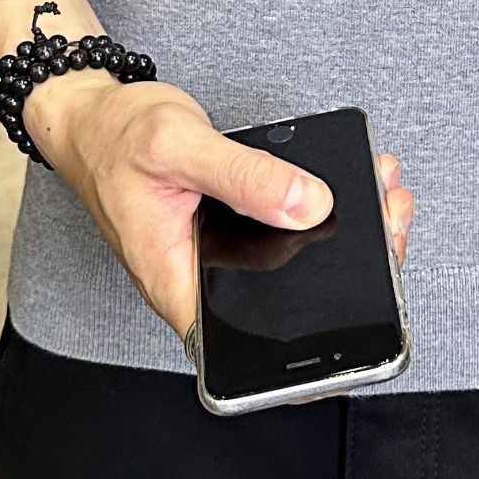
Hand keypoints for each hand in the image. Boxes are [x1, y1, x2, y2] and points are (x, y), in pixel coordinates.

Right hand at [26, 73, 414, 338]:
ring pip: (294, 266)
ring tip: (383, 193)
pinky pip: (287, 231)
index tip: (364, 333)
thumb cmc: (115, 137)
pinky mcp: (233, 232)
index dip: (309, 362)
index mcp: (182, 286)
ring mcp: (220, 259)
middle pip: (289, 304)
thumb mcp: (179, 147)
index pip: (250, 351)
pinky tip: (355, 183)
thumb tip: (309, 206)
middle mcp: (204, 283)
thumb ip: (244, 177)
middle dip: (352, 272)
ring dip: (346, 233)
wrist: (89, 116)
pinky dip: (323, 209)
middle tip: (389, 223)